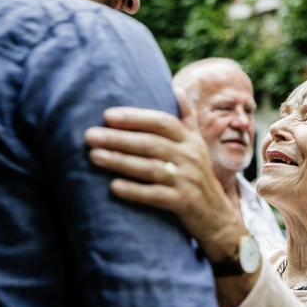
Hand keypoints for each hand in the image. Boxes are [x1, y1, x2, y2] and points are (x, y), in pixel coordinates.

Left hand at [83, 91, 245, 261]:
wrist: (217, 218)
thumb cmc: (200, 177)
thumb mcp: (198, 146)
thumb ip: (186, 119)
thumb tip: (177, 89)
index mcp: (190, 141)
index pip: (163, 123)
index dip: (136, 117)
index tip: (108, 115)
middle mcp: (191, 158)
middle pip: (151, 144)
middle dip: (119, 138)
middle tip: (89, 135)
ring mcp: (188, 181)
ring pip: (150, 168)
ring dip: (120, 162)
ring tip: (94, 156)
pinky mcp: (184, 203)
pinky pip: (156, 195)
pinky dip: (135, 191)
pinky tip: (113, 187)